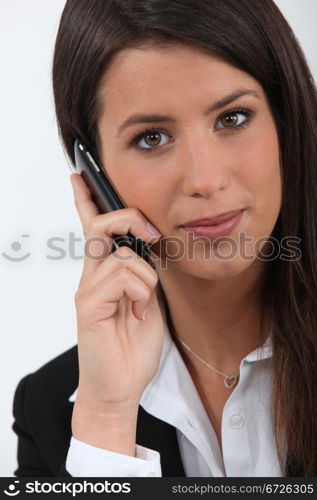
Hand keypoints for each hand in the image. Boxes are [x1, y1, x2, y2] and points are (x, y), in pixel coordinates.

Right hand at [70, 173, 164, 414]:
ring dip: (147, 278)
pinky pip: (123, 275)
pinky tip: (138, 313)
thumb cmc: (132, 346)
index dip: (86, 202)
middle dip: (130, 218)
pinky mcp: (88, 305)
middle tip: (152, 235)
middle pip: (102, 226)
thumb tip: (145, 250)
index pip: (93, 230)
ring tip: (143, 306)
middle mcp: (91, 277)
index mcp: (104, 274)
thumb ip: (142, 274)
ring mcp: (87, 290)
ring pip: (123, 253)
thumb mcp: (146, 300)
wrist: (120, 387)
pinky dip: (141, 292)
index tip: (79, 178)